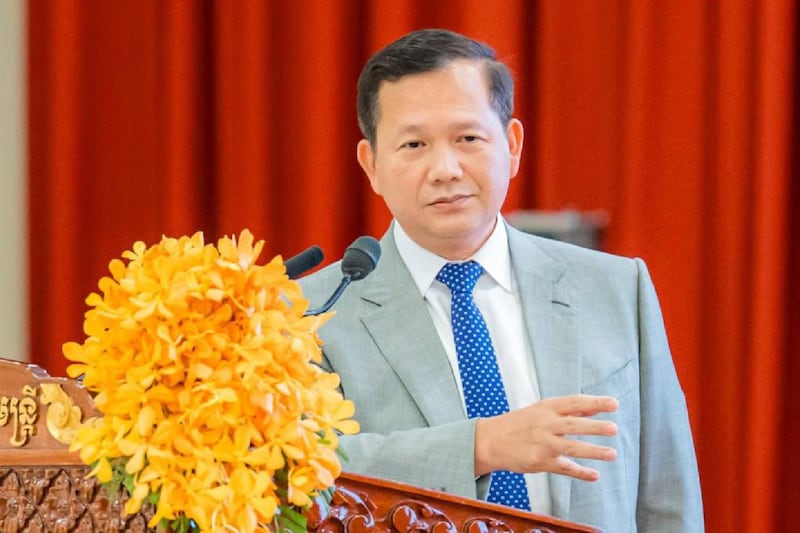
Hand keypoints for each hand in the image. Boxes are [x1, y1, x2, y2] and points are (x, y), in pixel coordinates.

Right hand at [474, 394, 618, 480]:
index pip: (574, 402)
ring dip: (593, 451)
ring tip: (612, 454)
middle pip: (573, 424)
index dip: (595, 402)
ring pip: (571, 447)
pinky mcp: (539, 462)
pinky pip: (563, 468)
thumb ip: (570, 410)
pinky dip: (580, 472)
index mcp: (546, 408)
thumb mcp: (542, 410)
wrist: (491, 440)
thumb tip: (597, 406)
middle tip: (613, 428)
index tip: (614, 404)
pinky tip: (594, 475)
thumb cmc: (521, 423)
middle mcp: (544, 424)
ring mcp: (542, 444)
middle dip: (594, 427)